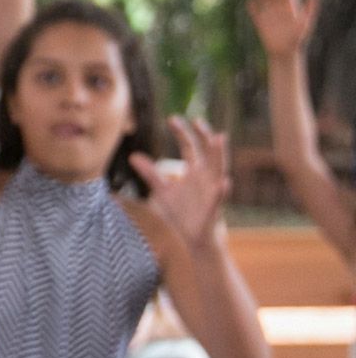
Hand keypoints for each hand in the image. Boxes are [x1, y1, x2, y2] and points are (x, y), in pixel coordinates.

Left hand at [131, 117, 231, 245]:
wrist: (195, 238)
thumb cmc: (182, 213)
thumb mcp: (162, 191)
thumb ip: (150, 173)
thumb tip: (133, 156)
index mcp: (194, 172)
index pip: (189, 147)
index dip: (181, 133)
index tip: (172, 118)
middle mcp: (206, 178)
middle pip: (207, 152)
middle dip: (203, 136)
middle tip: (197, 120)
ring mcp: (212, 191)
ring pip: (219, 169)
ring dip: (219, 155)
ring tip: (219, 138)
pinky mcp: (214, 209)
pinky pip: (220, 199)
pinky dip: (222, 191)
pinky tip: (224, 182)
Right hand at [248, 0, 318, 58]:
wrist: (285, 52)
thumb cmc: (298, 38)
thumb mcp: (306, 23)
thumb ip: (310, 10)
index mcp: (291, 6)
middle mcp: (279, 7)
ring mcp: (269, 13)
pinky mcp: (259, 21)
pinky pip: (253, 10)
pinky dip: (251, 5)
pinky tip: (252, 2)